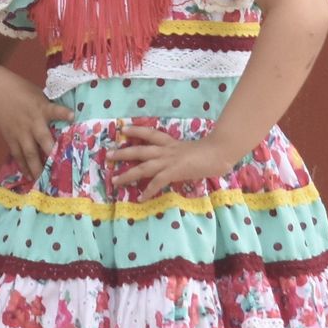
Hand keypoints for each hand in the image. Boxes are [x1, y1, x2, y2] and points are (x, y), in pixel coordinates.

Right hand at [0, 70, 73, 179]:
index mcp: (41, 108)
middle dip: (52, 153)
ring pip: (29, 153)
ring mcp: (20, 132)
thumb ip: (48, 107)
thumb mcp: (38, 94)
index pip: (54, 110)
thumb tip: (65, 119)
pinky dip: (24, 166)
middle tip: (61, 168)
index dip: (63, 113)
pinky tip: (30, 176)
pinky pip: (18, 155)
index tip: (72, 116)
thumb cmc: (20, 90)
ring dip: (37, 167)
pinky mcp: (10, 138)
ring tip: (44, 181)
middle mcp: (32, 122)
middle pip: (43, 139)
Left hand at [107, 125, 241, 200]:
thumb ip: (181, 156)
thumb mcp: (191, 151)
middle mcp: (166, 150)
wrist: (219, 152)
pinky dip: (148, 190)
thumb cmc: (210, 152)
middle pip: (140, 150)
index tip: (122, 129)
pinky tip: (141, 198)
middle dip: (123, 153)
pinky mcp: (174, 171)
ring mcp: (169, 160)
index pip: (150, 133)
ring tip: (115, 180)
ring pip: (143, 166)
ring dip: (127, 174)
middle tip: (108, 155)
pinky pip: (157, 181)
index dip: (136, 130)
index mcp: (171, 143)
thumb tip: (177, 162)